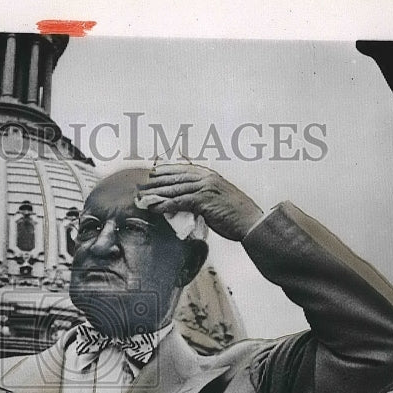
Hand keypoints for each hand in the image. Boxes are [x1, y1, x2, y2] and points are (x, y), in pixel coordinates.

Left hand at [137, 163, 262, 240]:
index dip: (167, 170)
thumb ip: (206, 197)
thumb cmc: (237, 216)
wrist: (251, 222)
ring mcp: (205, 188)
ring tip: (142, 197)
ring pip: (175, 189)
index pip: (184, 169)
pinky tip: (153, 208)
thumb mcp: (220, 201)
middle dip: (157, 181)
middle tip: (141, 184)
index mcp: (211, 176)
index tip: (154, 172)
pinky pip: (179, 202)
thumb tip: (191, 203)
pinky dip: (164, 205)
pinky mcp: (203, 201)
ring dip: (156, 193)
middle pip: (176, 177)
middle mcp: (207, 178)